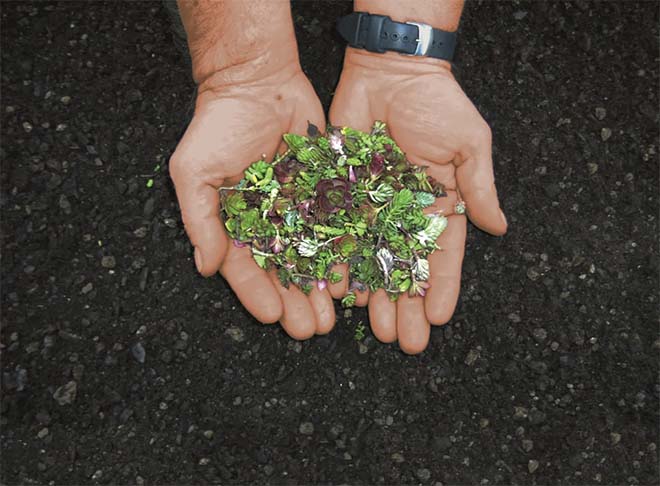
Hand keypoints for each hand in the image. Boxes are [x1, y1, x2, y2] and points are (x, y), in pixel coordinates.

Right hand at [169, 63, 336, 338]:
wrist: (256, 80)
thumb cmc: (217, 124)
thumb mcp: (194, 171)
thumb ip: (200, 219)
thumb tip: (207, 266)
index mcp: (234, 223)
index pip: (246, 268)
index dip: (257, 294)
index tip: (272, 317)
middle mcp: (268, 222)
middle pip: (283, 270)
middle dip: (296, 301)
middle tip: (311, 329)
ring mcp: (298, 207)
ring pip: (312, 255)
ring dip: (321, 286)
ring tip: (333, 314)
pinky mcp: (325, 189)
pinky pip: (336, 225)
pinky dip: (343, 250)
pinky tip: (351, 273)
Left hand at [329, 49, 507, 353]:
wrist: (390, 70)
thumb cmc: (437, 102)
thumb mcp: (469, 143)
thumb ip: (478, 187)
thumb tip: (500, 229)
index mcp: (438, 206)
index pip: (442, 256)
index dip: (442, 288)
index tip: (439, 319)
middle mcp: (403, 214)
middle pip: (404, 268)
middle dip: (405, 305)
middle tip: (403, 341)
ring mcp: (371, 207)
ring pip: (371, 261)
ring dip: (373, 296)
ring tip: (374, 328)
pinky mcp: (341, 194)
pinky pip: (339, 235)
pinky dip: (339, 262)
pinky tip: (339, 292)